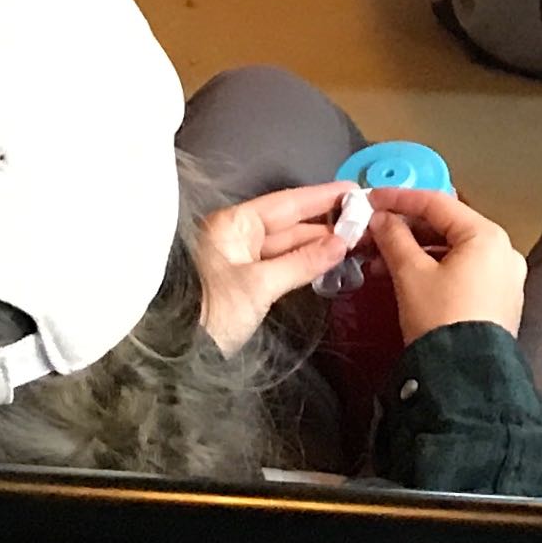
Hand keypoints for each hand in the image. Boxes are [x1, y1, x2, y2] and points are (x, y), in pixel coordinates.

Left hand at [189, 182, 359, 353]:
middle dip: (325, 223)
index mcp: (234, 223)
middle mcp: (237, 234)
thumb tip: (341, 243)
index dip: (320, 197)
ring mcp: (241, 258)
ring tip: (356, 239)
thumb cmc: (211, 311)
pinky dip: (305, 262)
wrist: (177, 351)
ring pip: (287, 244)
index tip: (352, 190)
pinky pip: (281, 263)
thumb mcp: (259, 286)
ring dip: (319, 244)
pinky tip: (329, 260)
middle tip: (364, 219)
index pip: (285, 203)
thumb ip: (302, 262)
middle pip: (288, 223)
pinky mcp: (245, 281)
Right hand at [365, 183, 525, 342]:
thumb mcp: (410, 275)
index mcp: (487, 236)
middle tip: (373, 232)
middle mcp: (503, 251)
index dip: (400, 199)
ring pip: (454, 251)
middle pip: (448, 226)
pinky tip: (406, 278)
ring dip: (417, 252)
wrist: (465, 380)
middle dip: (406, 230)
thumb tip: (380, 219)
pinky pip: (464, 273)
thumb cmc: (440, 319)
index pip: (438, 203)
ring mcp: (505, 278)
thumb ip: (394, 238)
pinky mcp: (499, 302)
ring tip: (380, 260)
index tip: (370, 200)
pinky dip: (435, 270)